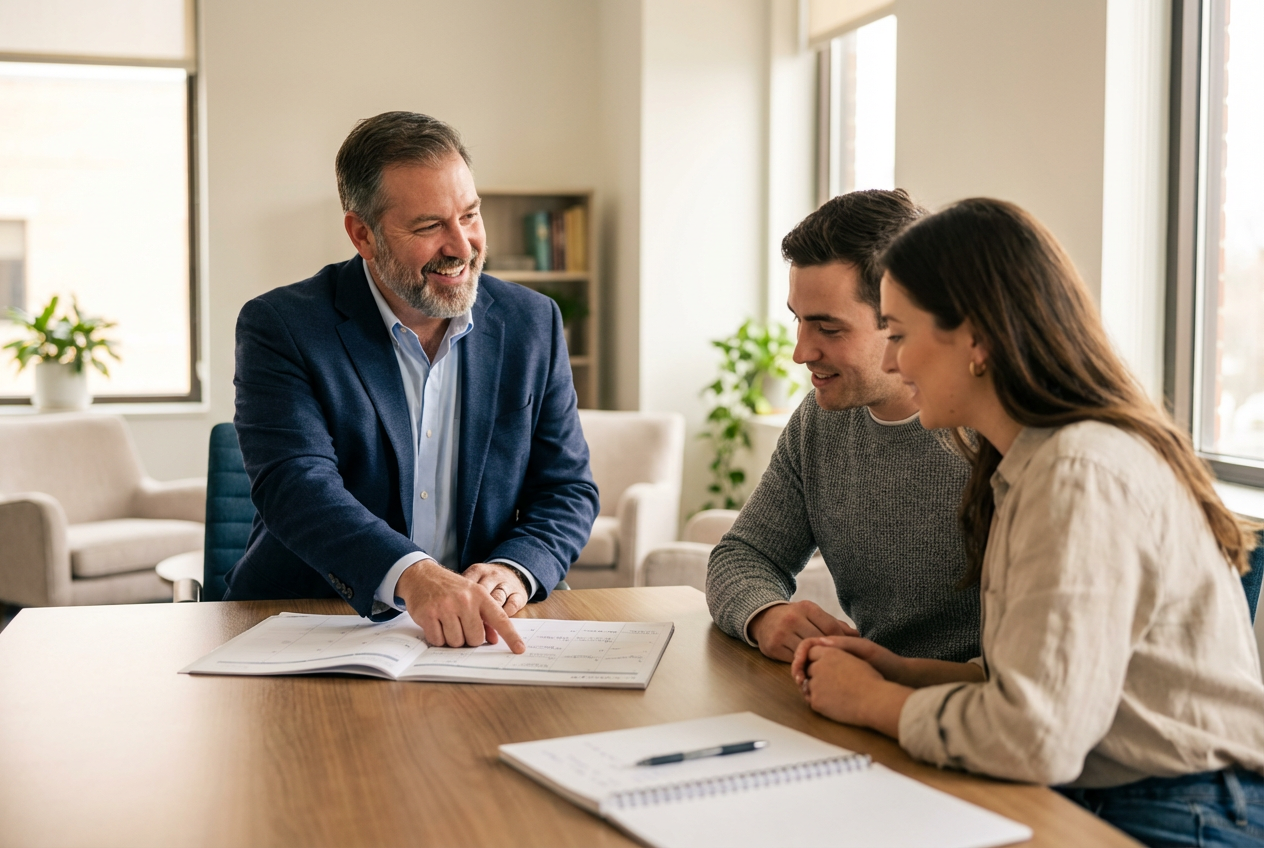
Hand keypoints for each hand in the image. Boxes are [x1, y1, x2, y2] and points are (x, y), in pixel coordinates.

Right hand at [395, 560, 525, 652]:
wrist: (422, 575)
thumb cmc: (450, 589)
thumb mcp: (472, 596)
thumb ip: (484, 617)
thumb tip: (494, 639)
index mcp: (480, 595)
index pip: (500, 619)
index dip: (511, 636)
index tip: (520, 649)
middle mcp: (464, 600)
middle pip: (475, 639)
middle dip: (469, 639)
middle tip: (461, 626)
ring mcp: (445, 607)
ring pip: (456, 642)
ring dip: (451, 639)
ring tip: (447, 623)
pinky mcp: (428, 614)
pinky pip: (438, 641)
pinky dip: (437, 638)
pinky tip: (435, 624)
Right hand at [748, 601, 858, 662]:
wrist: (763, 617)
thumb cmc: (795, 617)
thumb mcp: (812, 613)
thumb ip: (833, 623)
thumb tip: (857, 635)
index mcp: (806, 607)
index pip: (831, 626)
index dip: (842, 640)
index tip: (849, 649)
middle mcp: (792, 619)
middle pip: (820, 640)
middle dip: (831, 651)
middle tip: (841, 661)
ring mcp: (781, 634)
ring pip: (807, 652)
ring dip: (817, 659)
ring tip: (828, 666)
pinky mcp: (773, 648)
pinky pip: (794, 660)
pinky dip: (803, 664)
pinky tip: (811, 666)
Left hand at [794, 642, 910, 736]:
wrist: (876, 702)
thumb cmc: (872, 679)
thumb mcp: (858, 656)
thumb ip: (838, 647)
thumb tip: (822, 642)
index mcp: (830, 653)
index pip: (812, 652)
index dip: (819, 660)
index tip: (827, 667)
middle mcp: (819, 667)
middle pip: (809, 669)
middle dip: (817, 674)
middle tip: (834, 682)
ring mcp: (815, 685)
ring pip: (808, 685)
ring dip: (817, 688)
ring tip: (836, 693)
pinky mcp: (816, 701)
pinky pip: (811, 700)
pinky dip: (820, 701)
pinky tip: (835, 703)